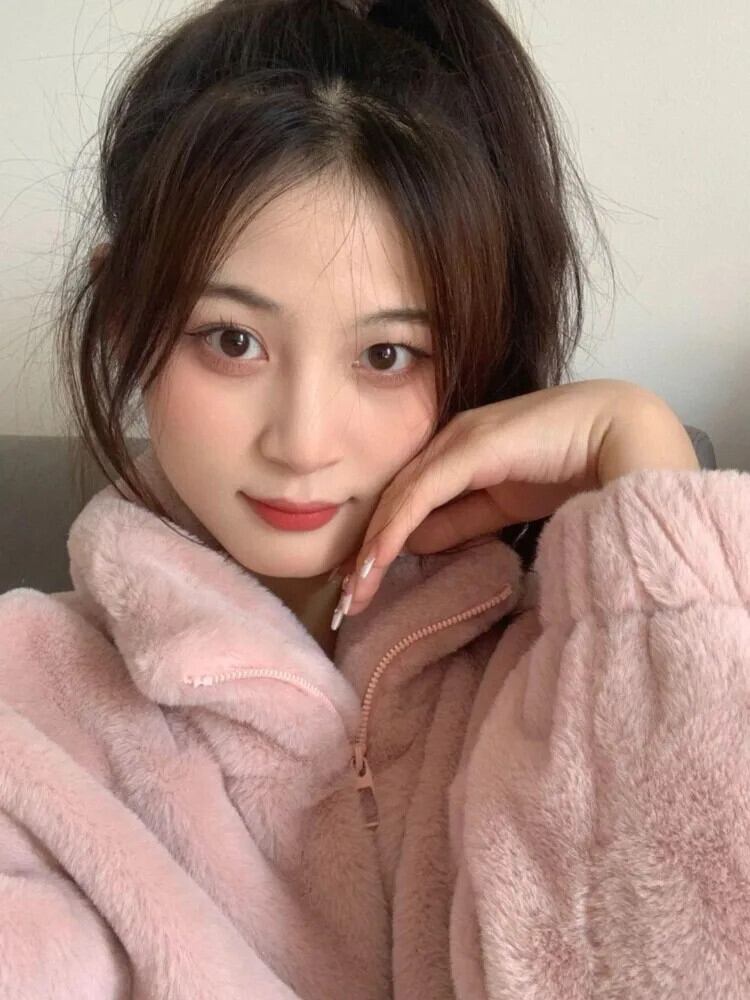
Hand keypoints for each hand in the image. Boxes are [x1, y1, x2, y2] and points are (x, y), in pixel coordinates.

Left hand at [332, 378, 699, 620]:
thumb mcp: (503, 506)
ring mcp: (457, 441)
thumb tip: (417, 544)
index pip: (406, 499)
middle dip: (367, 551)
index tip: (363, 584)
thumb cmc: (575, 467)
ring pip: (399, 499)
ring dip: (373, 549)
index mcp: (458, 452)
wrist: (622, 434)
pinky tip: (377, 564)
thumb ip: (463, 521)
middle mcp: (449, 441)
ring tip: (355, 594)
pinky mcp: (469, 448)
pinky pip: (419, 496)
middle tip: (347, 599)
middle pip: (394, 500)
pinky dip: (394, 532)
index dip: (382, 541)